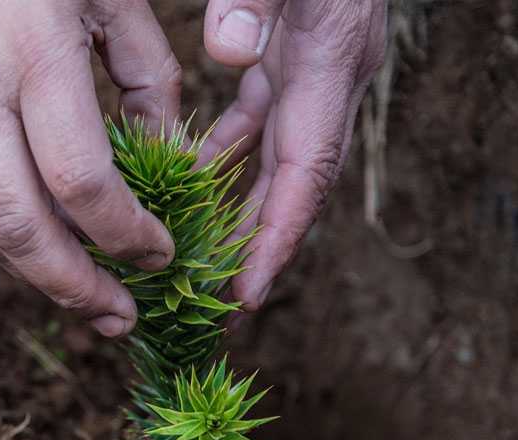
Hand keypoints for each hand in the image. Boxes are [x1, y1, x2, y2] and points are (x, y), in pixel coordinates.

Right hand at [0, 0, 182, 336]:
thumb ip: (147, 75)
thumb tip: (166, 158)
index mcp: (31, 55)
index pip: (81, 184)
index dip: (127, 234)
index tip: (163, 253)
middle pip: (16, 230)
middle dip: (73, 288)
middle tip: (121, 319)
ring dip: (36, 274)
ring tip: (88, 300)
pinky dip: (10, 230)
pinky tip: (51, 242)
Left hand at [199, 0, 386, 308]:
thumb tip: (230, 54)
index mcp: (332, 63)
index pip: (305, 173)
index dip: (276, 241)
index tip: (244, 298)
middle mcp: (329, 78)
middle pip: (292, 182)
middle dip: (255, 245)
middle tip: (213, 306)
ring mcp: (314, 70)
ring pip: (273, 158)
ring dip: (236, 206)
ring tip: (193, 258)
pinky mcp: (294, 57)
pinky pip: (258, 122)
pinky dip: (225, 153)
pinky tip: (186, 174)